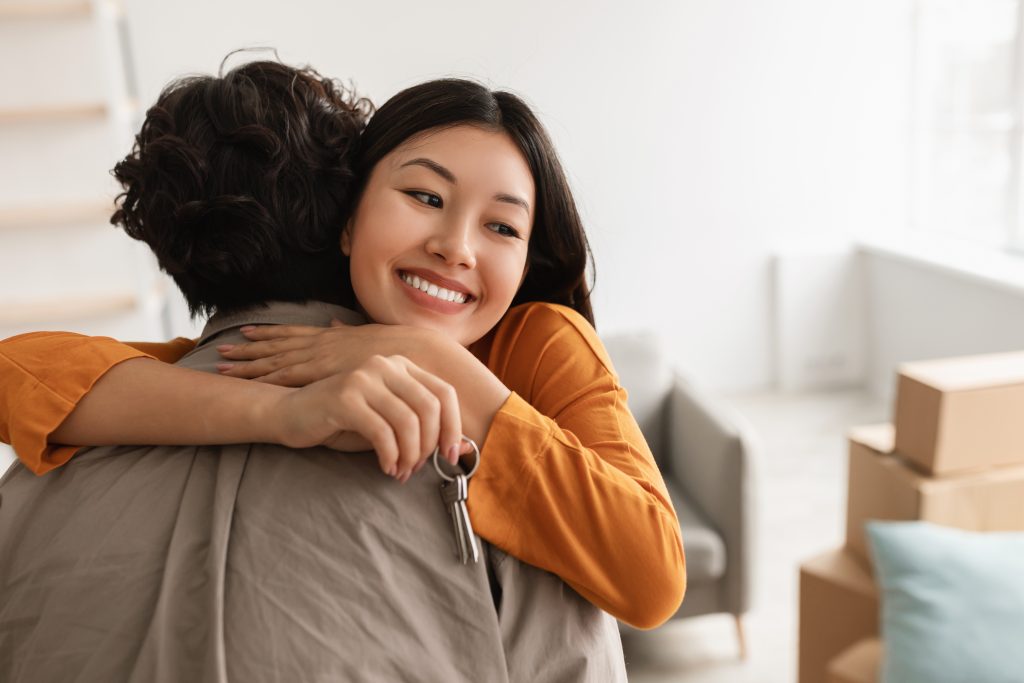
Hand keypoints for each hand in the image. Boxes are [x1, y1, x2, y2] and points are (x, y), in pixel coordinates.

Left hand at [216, 319, 440, 386]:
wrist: (412, 354)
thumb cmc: (397, 348)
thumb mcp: (368, 335)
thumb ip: (349, 330)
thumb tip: (335, 322)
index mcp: (331, 335)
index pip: (293, 334)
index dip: (269, 334)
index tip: (248, 332)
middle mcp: (320, 343)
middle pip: (276, 346)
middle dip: (249, 349)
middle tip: (224, 351)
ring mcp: (319, 358)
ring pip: (275, 362)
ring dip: (248, 365)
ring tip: (223, 367)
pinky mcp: (322, 374)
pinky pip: (287, 378)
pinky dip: (265, 380)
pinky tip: (247, 384)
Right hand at [273, 354, 462, 480]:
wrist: (291, 413)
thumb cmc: (342, 419)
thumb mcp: (387, 419)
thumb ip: (420, 427)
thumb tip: (460, 449)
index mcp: (401, 366)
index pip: (445, 393)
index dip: (453, 427)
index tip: (449, 455)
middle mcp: (385, 365)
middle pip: (430, 408)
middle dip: (429, 446)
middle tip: (416, 468)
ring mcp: (364, 378)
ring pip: (408, 422)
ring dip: (409, 455)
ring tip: (400, 471)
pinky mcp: (345, 397)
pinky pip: (382, 432)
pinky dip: (390, 456)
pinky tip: (386, 467)